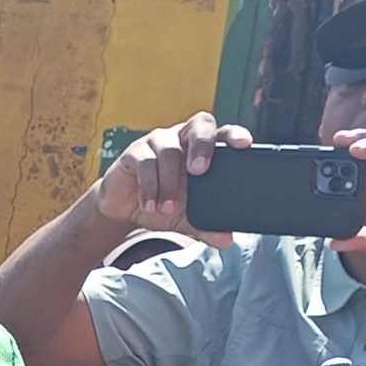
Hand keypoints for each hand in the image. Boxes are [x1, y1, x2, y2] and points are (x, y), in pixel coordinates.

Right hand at [94, 111, 251, 247]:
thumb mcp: (184, 218)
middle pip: (199, 125)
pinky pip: (145, 163)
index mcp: (200, 149)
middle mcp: (182, 137)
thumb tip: (227, 240)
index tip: (244, 144)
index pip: (221, 132)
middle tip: (199, 171)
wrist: (122, 209)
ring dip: (169, 183)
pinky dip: (149, 188)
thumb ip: (205, 226)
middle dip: (202, 146)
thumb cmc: (159, 202)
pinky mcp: (134, 152)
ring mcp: (157, 141)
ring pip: (169, 151)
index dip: (234, 134)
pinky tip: (150, 206)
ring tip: (167, 209)